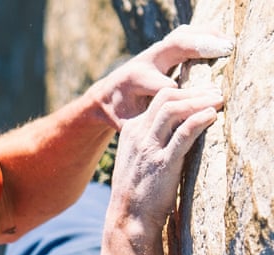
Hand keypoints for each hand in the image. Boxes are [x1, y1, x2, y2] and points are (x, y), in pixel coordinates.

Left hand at [93, 24, 232, 127]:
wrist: (105, 96)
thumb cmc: (120, 114)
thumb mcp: (126, 124)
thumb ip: (143, 127)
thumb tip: (165, 142)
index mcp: (135, 80)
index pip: (165, 86)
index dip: (185, 95)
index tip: (206, 102)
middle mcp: (145, 61)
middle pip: (175, 47)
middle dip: (199, 49)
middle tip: (224, 53)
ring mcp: (155, 51)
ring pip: (182, 36)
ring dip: (206, 38)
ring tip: (227, 45)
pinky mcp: (164, 48)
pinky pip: (186, 35)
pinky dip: (205, 36)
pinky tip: (223, 42)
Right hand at [108, 83, 224, 233]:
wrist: (128, 218)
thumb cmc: (138, 190)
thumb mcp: (139, 158)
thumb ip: (152, 139)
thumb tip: (179, 126)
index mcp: (131, 132)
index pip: (159, 99)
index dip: (186, 92)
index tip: (205, 94)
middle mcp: (137, 136)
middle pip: (166, 97)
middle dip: (195, 91)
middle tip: (216, 93)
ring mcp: (148, 149)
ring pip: (173, 110)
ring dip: (199, 101)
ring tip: (218, 101)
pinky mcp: (162, 163)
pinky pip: (183, 134)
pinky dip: (199, 120)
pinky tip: (212, 116)